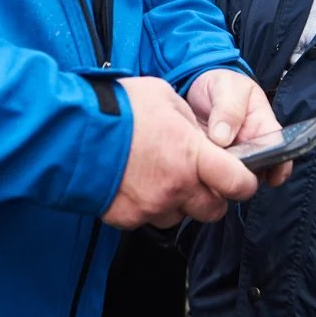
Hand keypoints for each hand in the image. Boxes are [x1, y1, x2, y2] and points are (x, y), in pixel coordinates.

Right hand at [102, 76, 257, 228]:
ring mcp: (151, 207)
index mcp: (192, 156)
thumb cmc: (117, 109)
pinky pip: (147, 218)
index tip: (242, 178)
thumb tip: (198, 136)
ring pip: (179, 216)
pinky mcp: (127, 219)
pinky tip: (132, 182)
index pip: (238, 184)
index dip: (245, 183)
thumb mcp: (164, 97)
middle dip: (211, 195)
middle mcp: (176, 188)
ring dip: (177, 201)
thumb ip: (188, 123)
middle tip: (197, 177)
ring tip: (156, 176)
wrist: (70, 133)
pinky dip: (146, 205)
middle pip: (213, 209)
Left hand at [186, 68, 291, 187]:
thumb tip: (222, 139)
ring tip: (208, 169)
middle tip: (224, 169)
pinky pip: (213, 176)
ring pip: (234, 176)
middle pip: (257, 169)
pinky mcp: (213, 163)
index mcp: (263, 126)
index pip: (279, 149)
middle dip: (244, 175)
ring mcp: (233, 157)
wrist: (196, 87)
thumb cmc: (221, 85)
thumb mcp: (227, 88)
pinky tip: (198, 171)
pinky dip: (207, 176)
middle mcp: (251, 146)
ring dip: (223, 177)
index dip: (280, 166)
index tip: (272, 177)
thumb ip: (228, 110)